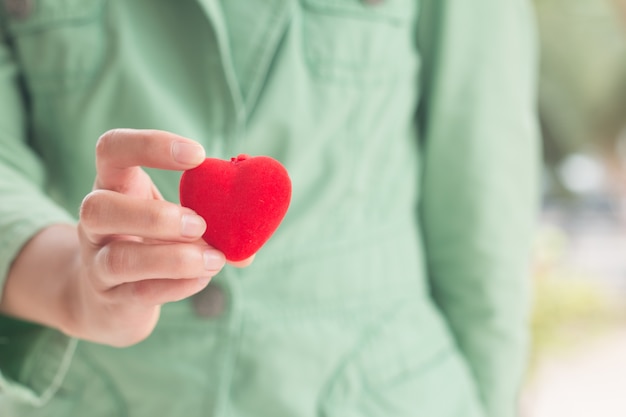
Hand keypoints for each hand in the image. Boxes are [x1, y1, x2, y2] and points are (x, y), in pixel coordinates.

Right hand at [68, 129, 226, 345]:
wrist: (108, 301)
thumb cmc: (148, 243)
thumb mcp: (171, 219)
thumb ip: (210, 218)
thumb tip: (251, 238)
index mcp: (114, 186)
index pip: (112, 149)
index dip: (150, 146)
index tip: (198, 156)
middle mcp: (94, 222)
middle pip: (97, 208)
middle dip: (155, 216)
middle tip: (200, 224)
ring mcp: (96, 264)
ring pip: (119, 259)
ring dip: (173, 259)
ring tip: (214, 260)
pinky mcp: (111, 299)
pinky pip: (141, 293)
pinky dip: (179, 286)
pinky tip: (202, 279)